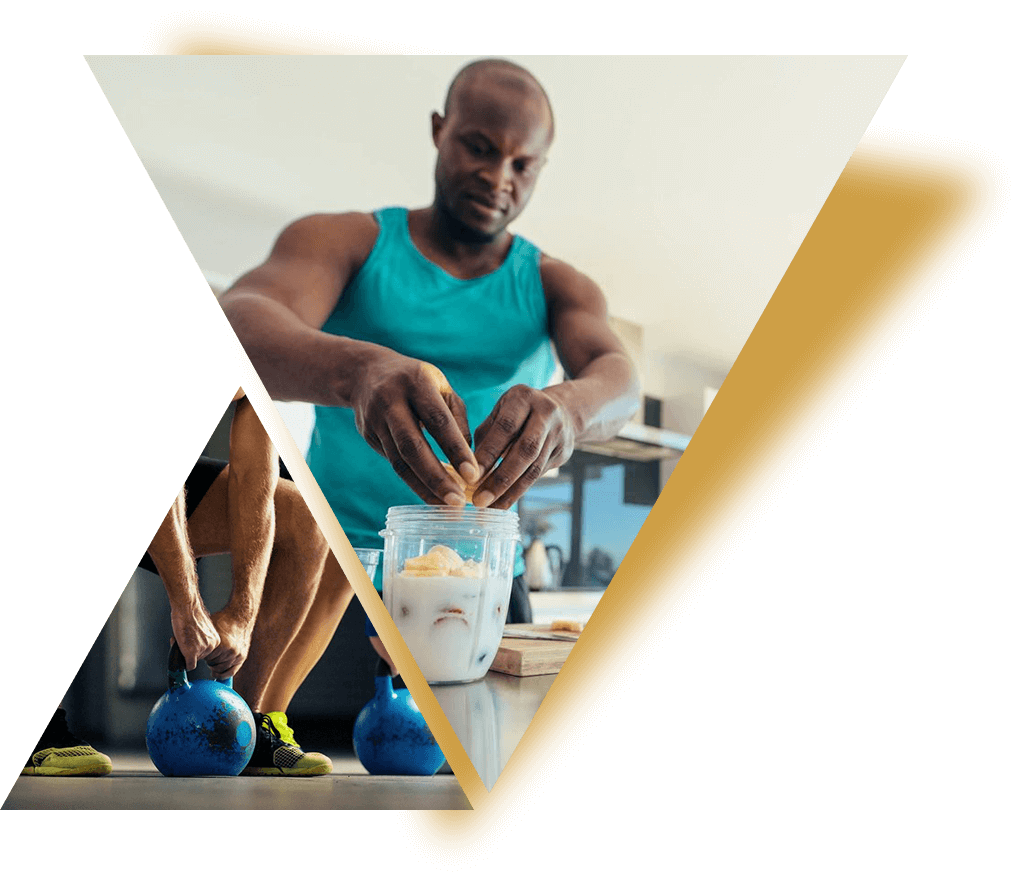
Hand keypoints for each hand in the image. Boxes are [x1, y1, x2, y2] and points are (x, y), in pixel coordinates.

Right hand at [170, 602, 220, 671]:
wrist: (188, 609)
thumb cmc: (193, 616)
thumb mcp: (203, 630)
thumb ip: (202, 639)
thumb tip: (196, 646)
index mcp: (216, 641)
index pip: (206, 652)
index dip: (196, 648)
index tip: (192, 641)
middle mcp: (211, 646)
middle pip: (199, 657)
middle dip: (190, 650)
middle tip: (184, 639)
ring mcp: (202, 650)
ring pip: (193, 660)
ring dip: (185, 653)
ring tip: (182, 639)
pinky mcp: (192, 653)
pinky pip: (189, 666)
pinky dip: (184, 664)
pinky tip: (181, 654)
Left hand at [205, 610, 253, 680]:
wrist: (240, 616)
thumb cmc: (224, 620)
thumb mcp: (210, 627)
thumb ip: (202, 639)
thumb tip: (187, 644)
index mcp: (220, 645)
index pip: (205, 658)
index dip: (201, 656)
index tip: (200, 654)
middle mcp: (229, 651)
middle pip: (212, 664)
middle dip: (208, 660)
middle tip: (208, 656)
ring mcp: (236, 655)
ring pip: (221, 668)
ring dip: (215, 666)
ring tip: (212, 660)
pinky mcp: (242, 657)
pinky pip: (231, 671)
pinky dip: (224, 674)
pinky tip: (217, 673)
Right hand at [351, 351, 479, 504]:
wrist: (365, 373)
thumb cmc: (417, 382)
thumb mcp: (441, 387)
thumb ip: (457, 419)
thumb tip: (469, 459)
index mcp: (416, 383)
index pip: (438, 421)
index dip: (455, 449)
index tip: (473, 475)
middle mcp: (391, 401)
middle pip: (413, 446)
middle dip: (437, 478)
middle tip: (457, 503)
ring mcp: (375, 420)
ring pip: (400, 461)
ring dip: (424, 487)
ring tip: (446, 507)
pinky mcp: (368, 436)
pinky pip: (394, 464)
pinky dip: (414, 482)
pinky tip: (432, 495)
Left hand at [471, 384, 575, 508]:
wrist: (561, 411)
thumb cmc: (517, 414)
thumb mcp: (499, 412)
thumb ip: (485, 437)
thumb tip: (469, 469)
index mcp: (524, 398)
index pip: (505, 428)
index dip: (489, 454)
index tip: (470, 476)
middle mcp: (546, 413)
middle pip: (525, 450)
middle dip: (501, 478)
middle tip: (480, 500)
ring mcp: (559, 433)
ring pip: (534, 468)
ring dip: (511, 491)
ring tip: (490, 508)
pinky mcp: (564, 452)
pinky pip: (539, 475)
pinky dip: (519, 490)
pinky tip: (503, 502)